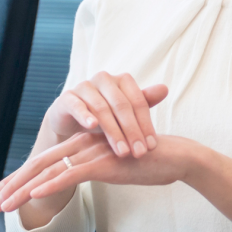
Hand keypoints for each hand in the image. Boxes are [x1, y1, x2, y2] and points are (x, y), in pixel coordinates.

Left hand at [0, 132, 195, 213]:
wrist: (176, 156)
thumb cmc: (146, 162)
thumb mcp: (113, 166)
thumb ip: (95, 168)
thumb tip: (80, 176)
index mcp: (82, 144)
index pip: (44, 160)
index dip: (21, 177)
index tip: (4, 191)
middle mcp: (81, 144)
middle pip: (39, 164)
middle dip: (13, 184)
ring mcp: (91, 152)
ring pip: (48, 170)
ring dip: (23, 189)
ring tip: (5, 204)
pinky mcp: (103, 163)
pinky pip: (71, 174)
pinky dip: (51, 184)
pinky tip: (35, 193)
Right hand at [46, 73, 167, 157]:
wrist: (71, 120)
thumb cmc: (105, 115)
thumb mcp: (125, 112)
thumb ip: (144, 102)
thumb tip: (165, 89)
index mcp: (121, 80)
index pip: (138, 101)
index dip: (146, 124)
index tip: (151, 147)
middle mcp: (103, 79)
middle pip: (121, 105)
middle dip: (132, 131)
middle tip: (139, 153)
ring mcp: (83, 87)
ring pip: (101, 108)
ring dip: (113, 131)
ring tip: (122, 151)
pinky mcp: (67, 98)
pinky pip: (77, 105)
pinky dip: (85, 115)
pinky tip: (92, 126)